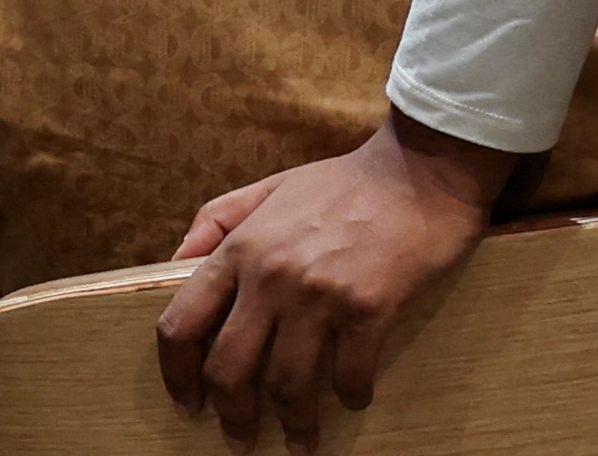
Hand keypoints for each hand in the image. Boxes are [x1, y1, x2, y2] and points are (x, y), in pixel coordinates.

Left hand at [154, 114, 512, 447]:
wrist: (423, 168)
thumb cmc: (346, 181)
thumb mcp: (270, 187)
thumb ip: (217, 220)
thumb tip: (174, 263)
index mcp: (241, 248)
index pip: (181, 323)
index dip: (176, 376)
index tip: (188, 404)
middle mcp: (272, 274)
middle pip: (228, 369)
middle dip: (232, 417)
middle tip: (242, 440)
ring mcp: (320, 293)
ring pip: (286, 384)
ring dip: (293, 425)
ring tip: (301, 442)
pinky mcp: (369, 306)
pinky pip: (349, 374)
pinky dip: (350, 397)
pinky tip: (354, 400)